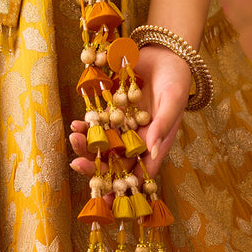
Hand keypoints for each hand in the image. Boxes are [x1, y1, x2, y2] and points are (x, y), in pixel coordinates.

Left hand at [69, 45, 191, 178]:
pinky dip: (85, 126)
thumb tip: (151, 151)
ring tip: (75, 138)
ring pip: (102, 144)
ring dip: (86, 146)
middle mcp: (138, 139)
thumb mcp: (173, 101)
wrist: (165, 52)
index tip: (106, 198)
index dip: (123, 188)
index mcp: (156, 144)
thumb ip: (162, 126)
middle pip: (115, 161)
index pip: (139, 173)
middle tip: (78, 164)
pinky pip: (96, 124)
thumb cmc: (176, 79)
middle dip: (95, 167)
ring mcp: (124, 125)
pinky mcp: (112, 110)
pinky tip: (75, 124)